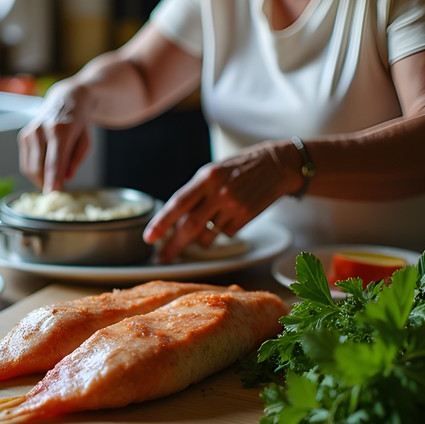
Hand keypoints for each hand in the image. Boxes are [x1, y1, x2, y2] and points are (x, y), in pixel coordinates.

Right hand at [18, 83, 92, 191]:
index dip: (52, 179)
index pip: (54, 161)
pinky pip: (26, 163)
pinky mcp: (23, 136)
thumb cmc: (78, 123)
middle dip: (46, 183)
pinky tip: (44, 172)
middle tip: (58, 191)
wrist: (65, 100)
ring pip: (30, 167)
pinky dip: (34, 171)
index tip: (52, 193)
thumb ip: (75, 160)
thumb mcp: (85, 142)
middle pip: (39, 167)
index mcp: (61, 130)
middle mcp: (41, 130)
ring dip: (40, 180)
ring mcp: (30, 132)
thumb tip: (65, 178)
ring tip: (52, 181)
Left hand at [142, 143, 289, 262]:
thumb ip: (196, 193)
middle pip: (190, 225)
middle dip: (174, 245)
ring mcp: (234, 206)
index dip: (161, 222)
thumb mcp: (213, 172)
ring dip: (200, 239)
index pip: (178, 203)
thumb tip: (176, 220)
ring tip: (208, 225)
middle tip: (163, 257)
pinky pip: (225, 233)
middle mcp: (218, 192)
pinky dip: (222, 230)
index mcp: (206, 177)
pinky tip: (230, 215)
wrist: (276, 165)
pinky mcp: (246, 217)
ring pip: (208, 235)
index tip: (149, 237)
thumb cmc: (239, 168)